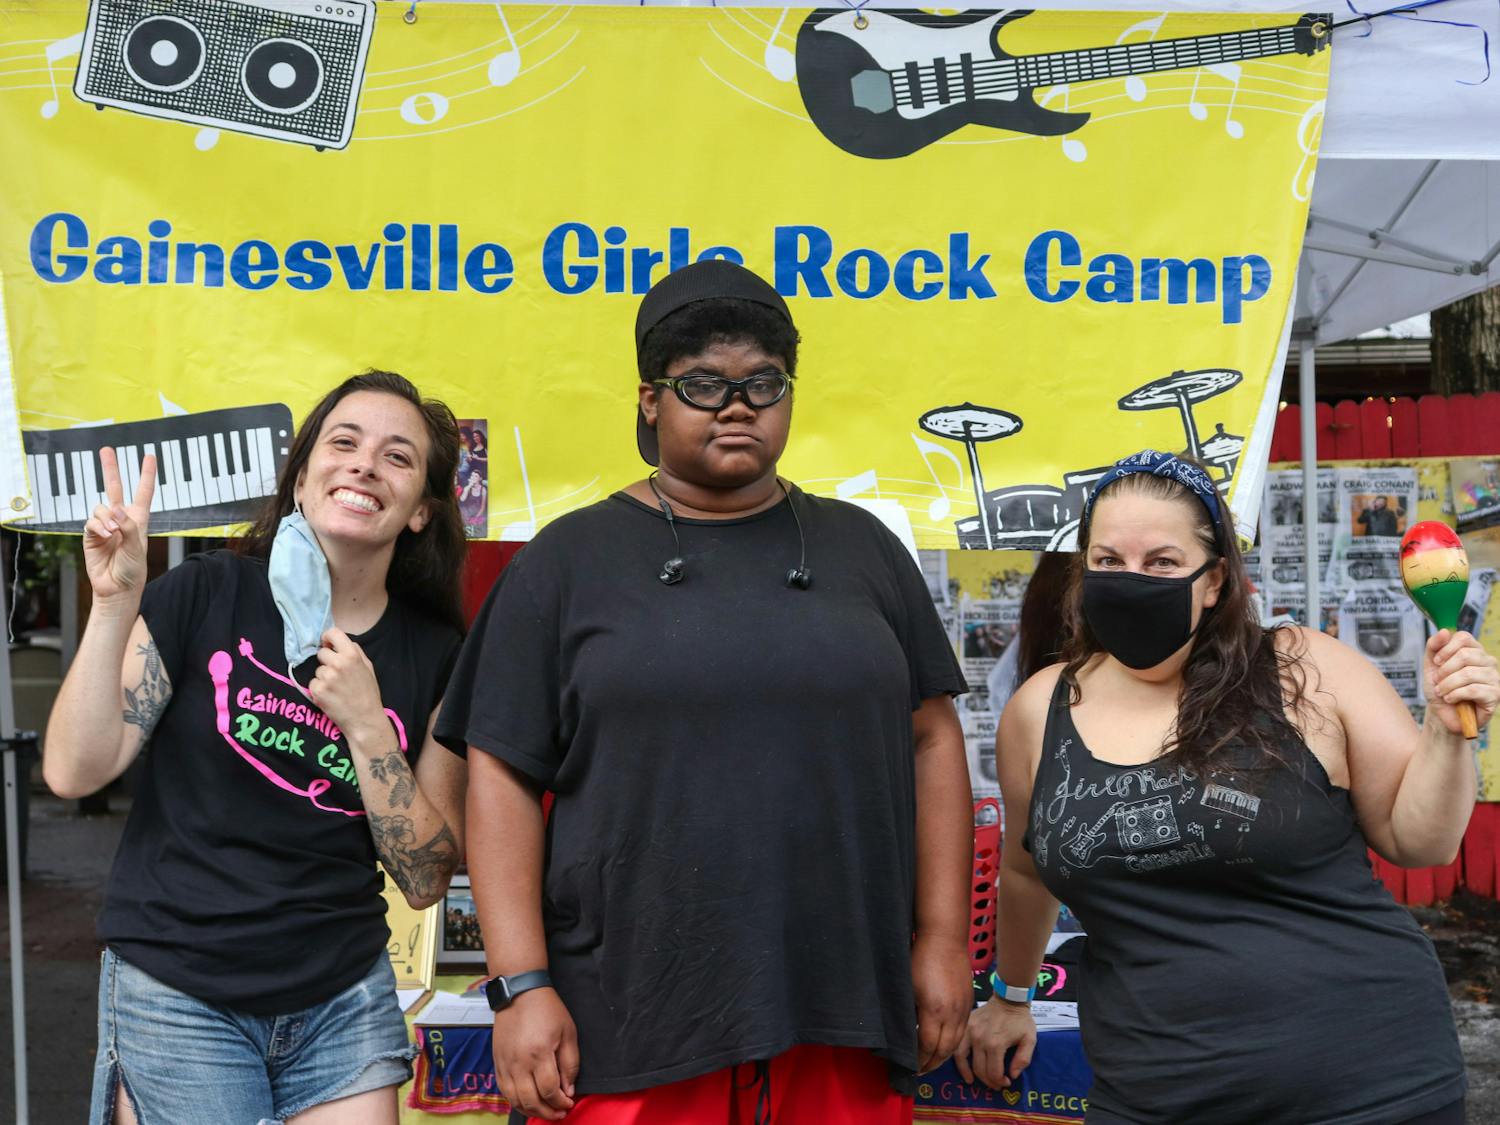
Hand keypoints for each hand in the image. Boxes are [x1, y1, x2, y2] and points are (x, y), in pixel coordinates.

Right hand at [82, 447, 156, 606]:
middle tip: (106, 450)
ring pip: (100, 507)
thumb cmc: (133, 569)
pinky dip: (98, 526)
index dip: (146, 474)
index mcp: (138, 519)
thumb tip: (115, 509)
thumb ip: (128, 526)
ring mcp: (105, 525)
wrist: (117, 588)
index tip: (150, 456)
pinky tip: (105, 535)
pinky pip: (91, 521)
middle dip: (111, 468)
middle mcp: (121, 518)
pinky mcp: (91, 534)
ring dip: (106, 517)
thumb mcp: (137, 547)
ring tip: (113, 533)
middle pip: (115, 487)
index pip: (143, 492)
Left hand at [306, 629, 385, 739]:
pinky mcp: (317, 691)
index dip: (328, 638)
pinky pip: (313, 683)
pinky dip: (319, 690)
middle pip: (322, 653)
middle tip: (337, 675)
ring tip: (336, 689)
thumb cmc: (368, 694)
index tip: (328, 644)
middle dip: (327, 662)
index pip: (333, 633)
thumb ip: (355, 652)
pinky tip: (331, 697)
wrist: (365, 719)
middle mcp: (338, 664)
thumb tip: (339, 643)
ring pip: (317, 670)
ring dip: (323, 678)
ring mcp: (326, 677)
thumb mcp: (368, 668)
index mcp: (352, 655)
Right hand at [493, 988, 578, 1121]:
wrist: (520, 992)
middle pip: (531, 1101)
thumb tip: (568, 1090)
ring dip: (531, 1111)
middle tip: (560, 1113)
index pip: (549, 1090)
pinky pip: (504, 1091)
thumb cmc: (547, 1010)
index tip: (569, 1103)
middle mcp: (519, 1062)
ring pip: (515, 1100)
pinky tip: (527, 1103)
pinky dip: (516, 1102)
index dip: (561, 1102)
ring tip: (545, 1112)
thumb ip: (570, 1064)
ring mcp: (505, 1064)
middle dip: (548, 1112)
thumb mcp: (568, 1033)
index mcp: (539, 1053)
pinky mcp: (497, 1062)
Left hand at [912, 934, 971, 1073]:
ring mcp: (964, 1009)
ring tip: (931, 1062)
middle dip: (931, 1064)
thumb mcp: (908, 987)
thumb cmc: (921, 959)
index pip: (927, 1046)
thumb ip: (909, 1013)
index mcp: (934, 1011)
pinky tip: (945, 1044)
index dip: (919, 1060)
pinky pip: (963, 1031)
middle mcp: (952, 1014)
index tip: (910, 1067)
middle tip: (919, 1071)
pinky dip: (953, 1043)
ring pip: (956, 1042)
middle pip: (944, 1049)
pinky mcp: (969, 1003)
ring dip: (943, 1056)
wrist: (945, 939)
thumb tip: (906, 1032)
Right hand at [954, 998, 1036, 1088]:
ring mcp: (970, 1032)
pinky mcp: (965, 1026)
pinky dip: (957, 1058)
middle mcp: (980, 1039)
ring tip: (972, 1081)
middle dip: (988, 1081)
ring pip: (962, 1059)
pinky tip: (962, 1065)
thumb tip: (1012, 1075)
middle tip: (995, 1083)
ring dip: (967, 1073)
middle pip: (979, 1069)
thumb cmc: (1020, 1020)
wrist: (1008, 999)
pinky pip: (956, 1045)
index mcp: (996, 1044)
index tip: (1006, 1082)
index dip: (999, 1082)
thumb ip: (1023, 1060)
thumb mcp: (1030, 1039)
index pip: (993, 1073)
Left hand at [1424, 629, 1499, 735]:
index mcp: (1475, 651)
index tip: (1436, 662)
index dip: (1445, 649)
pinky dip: (1455, 694)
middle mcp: (1488, 661)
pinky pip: (1474, 689)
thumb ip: (1434, 646)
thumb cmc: (1440, 688)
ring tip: (1442, 692)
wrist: (1442, 714)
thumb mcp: (1431, 666)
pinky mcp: (1495, 694)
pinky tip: (1450, 699)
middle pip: (1465, 655)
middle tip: (1437, 681)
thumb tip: (1445, 631)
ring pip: (1468, 673)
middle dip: (1444, 670)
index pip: (1464, 637)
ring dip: (1448, 684)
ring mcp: (1494, 678)